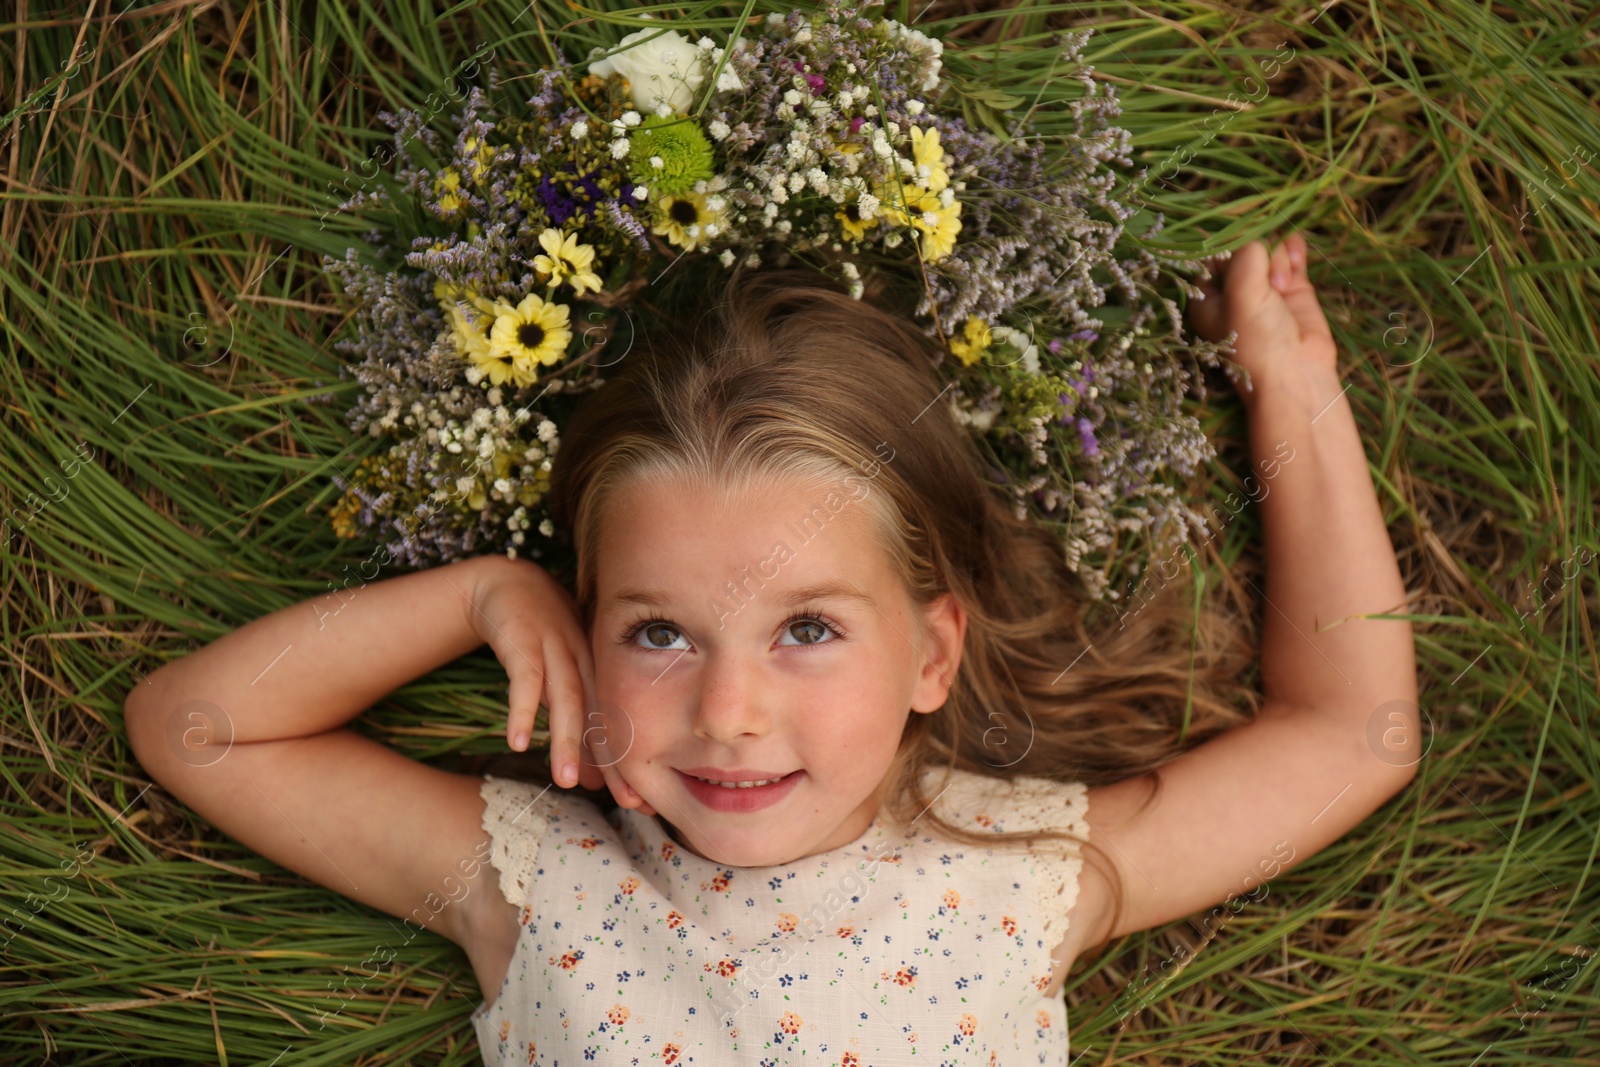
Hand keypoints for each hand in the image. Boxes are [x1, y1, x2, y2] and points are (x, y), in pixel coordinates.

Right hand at [464, 557, 653, 812]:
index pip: (620, 725)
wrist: (509, 584)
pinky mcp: (523, 641)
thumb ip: (576, 725)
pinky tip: (519, 742)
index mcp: (601, 672)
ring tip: (567, 781)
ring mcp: (555, 648)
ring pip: (566, 700)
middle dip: (615, 761)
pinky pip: (524, 679)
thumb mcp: (562, 682)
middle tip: (628, 802)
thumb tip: (589, 781)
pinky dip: (522, 710)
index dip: (629, 764)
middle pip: (603, 716)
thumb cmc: (542, 640)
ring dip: (568, 741)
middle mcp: (585, 661)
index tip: (644, 802)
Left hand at [1188, 233, 1337, 409]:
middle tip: (1265, 279)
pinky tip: (1296, 256)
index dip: (1222, 240)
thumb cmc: (1257, 340)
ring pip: (1268, 248)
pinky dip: (1293, 250)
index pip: (1208, 254)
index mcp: (1207, 297)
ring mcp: (1264, 287)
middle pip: (1242, 246)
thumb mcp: (1241, 293)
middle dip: (1256, 251)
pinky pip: (1290, 254)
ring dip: (1276, 255)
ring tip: (1281, 284)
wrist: (1296, 372)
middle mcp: (1233, 290)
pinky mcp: (1292, 287)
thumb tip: (1259, 239)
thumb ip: (1245, 256)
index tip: (1236, 233)